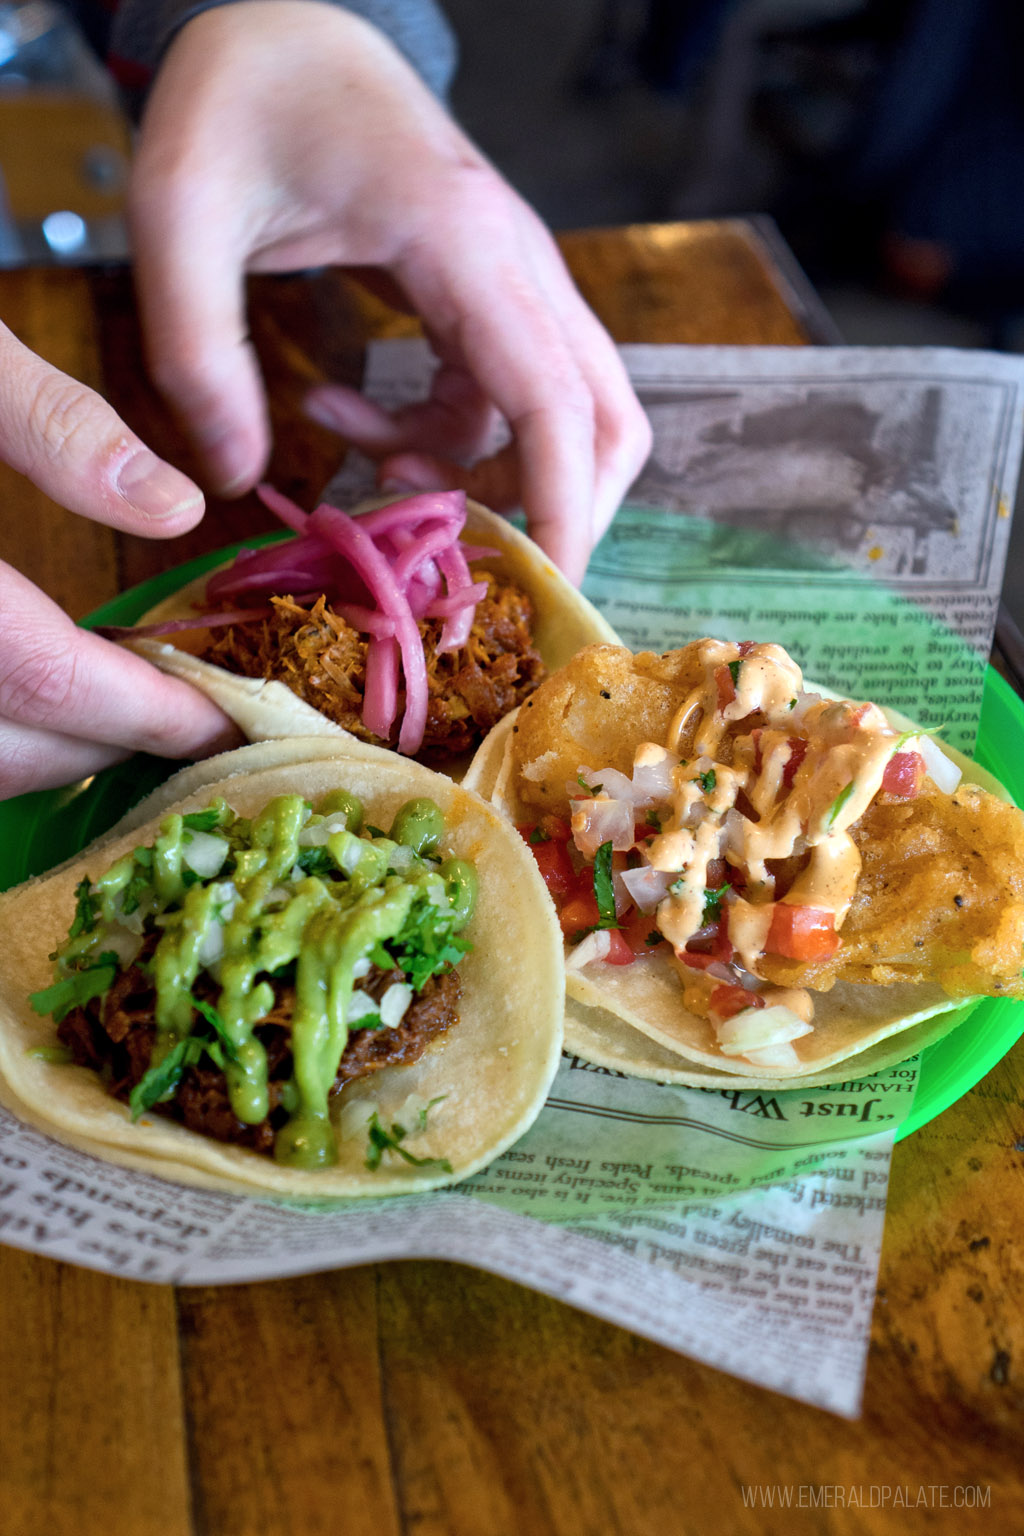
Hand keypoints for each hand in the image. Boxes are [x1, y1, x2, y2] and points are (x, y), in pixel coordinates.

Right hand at [0, 320, 240, 798]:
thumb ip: (49, 421)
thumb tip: (174, 506)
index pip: (44, 678)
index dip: (147, 710)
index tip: (228, 717)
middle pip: (4, 750)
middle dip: (109, 745)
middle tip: (193, 720)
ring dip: (45, 757)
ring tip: (123, 715)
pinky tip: (29, 704)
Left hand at [129, 2, 650, 583]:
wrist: (283, 28)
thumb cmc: (240, 101)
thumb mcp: (180, 217)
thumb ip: (197, 352)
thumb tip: (235, 478)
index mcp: (466, 244)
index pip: (557, 404)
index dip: (563, 511)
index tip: (546, 594)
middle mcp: (519, 266)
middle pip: (608, 420)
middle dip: (564, 513)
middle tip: (477, 572)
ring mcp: (515, 280)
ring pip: (563, 417)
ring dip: (478, 474)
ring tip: (368, 470)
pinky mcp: (490, 295)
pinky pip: (502, 397)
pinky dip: (444, 437)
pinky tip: (345, 416)